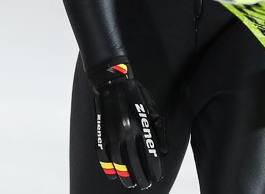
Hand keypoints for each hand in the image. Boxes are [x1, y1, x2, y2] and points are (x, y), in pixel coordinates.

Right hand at [90, 62, 166, 188]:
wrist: (112, 82)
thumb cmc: (136, 95)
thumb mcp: (154, 109)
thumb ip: (160, 131)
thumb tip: (163, 153)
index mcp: (141, 126)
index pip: (149, 155)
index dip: (154, 169)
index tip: (156, 177)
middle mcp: (126, 132)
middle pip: (135, 162)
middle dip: (141, 176)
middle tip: (145, 184)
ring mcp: (112, 134)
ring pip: (119, 163)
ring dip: (125, 176)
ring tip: (131, 184)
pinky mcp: (101, 133)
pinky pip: (103, 155)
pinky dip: (107, 167)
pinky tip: (113, 175)